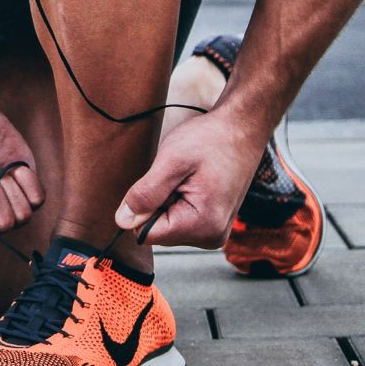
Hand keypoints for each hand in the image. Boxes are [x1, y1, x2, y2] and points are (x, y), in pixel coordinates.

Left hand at [115, 109, 262, 248]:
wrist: (241, 129)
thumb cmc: (211, 140)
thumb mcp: (171, 161)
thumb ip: (146, 194)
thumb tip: (122, 221)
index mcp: (202, 226)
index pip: (147, 234)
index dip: (143, 207)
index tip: (162, 182)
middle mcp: (211, 236)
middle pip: (158, 230)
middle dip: (158, 202)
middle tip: (179, 176)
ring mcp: (214, 231)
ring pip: (168, 224)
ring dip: (168, 199)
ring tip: (189, 177)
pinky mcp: (212, 223)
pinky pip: (180, 218)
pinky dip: (179, 199)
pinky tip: (194, 181)